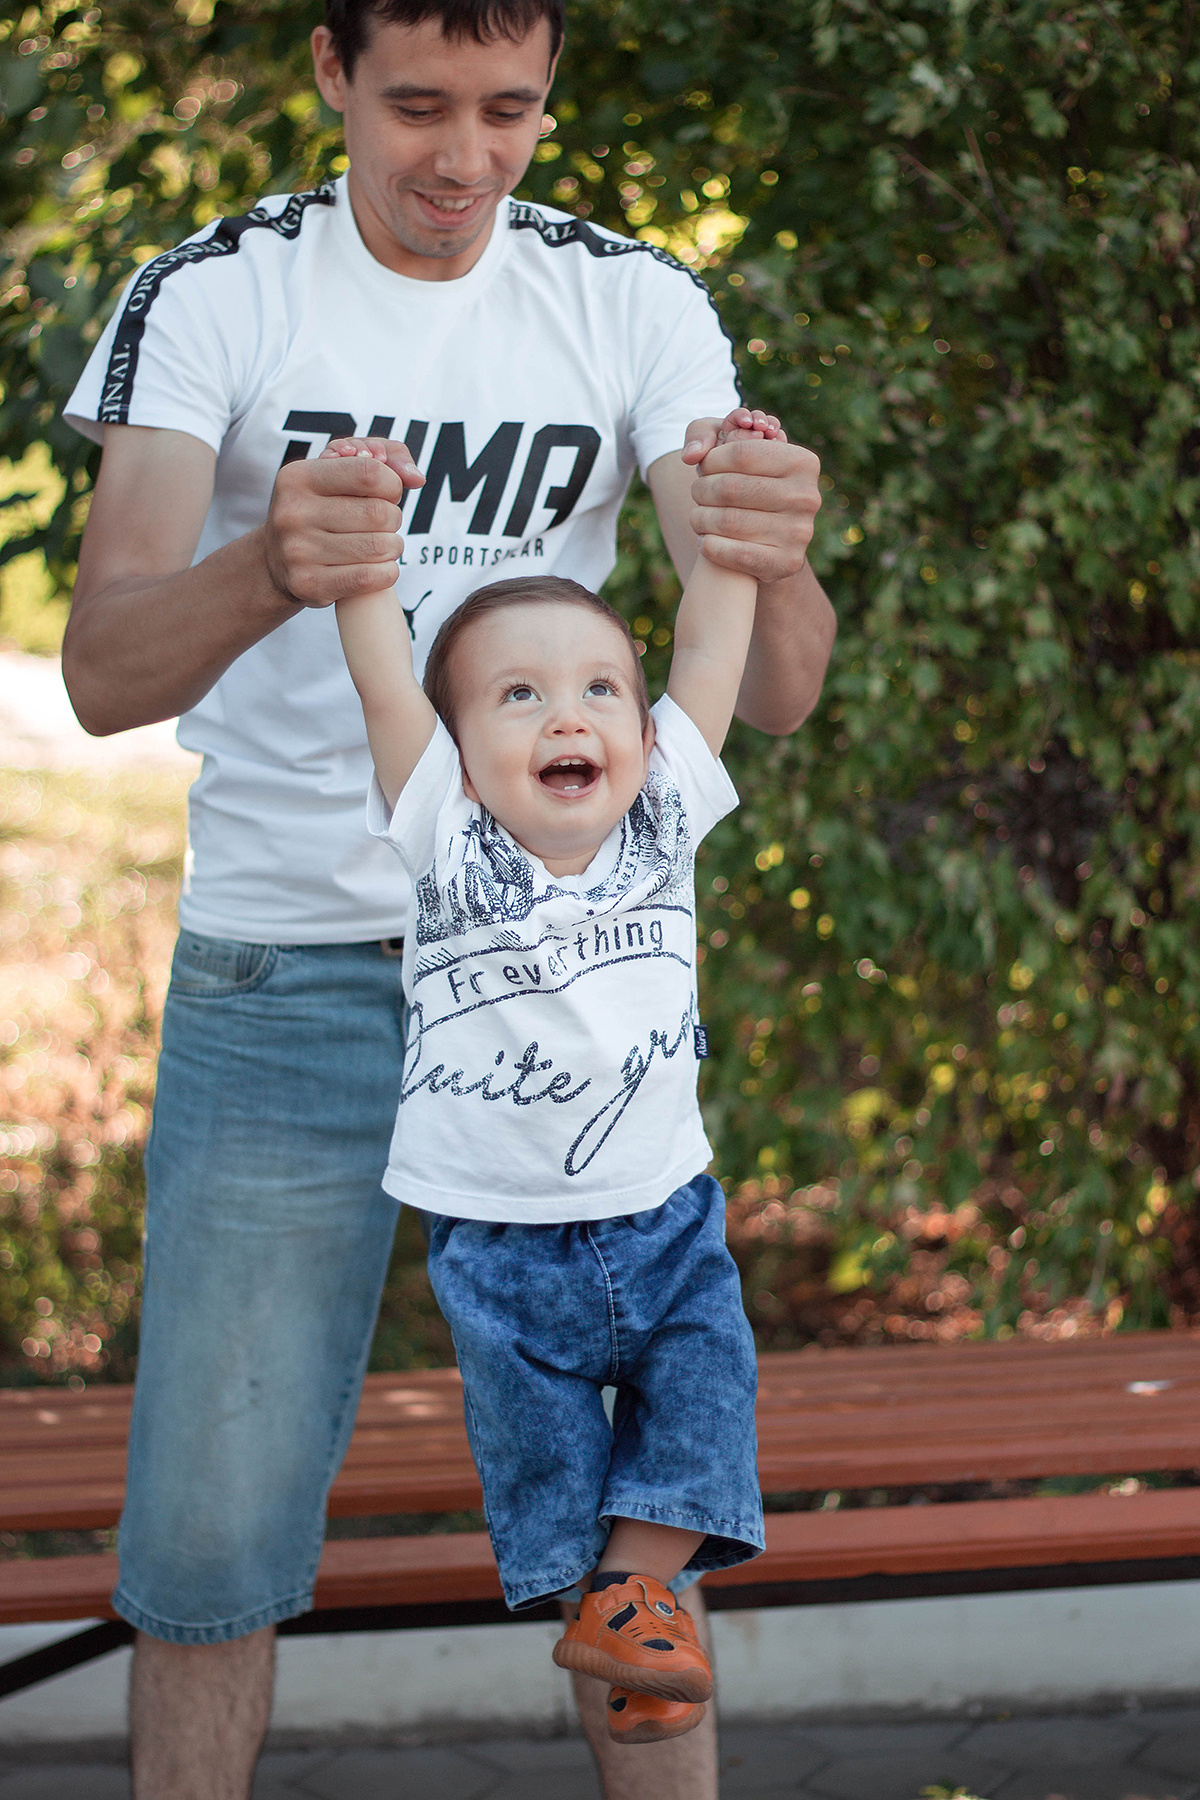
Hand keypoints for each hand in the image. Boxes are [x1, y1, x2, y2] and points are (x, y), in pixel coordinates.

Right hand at [263, 436, 424, 606]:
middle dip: (393, 519)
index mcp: (298, 476)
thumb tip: (417, 478)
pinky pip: (370, 578)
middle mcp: (292, 512)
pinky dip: (387, 573)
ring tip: (381, 545)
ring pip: (379, 547)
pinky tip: (379, 568)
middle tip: (383, 524)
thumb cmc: (321, 508)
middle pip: (379, 513)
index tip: (386, 494)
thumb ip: (385, 455)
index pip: (369, 472)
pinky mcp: (308, 585)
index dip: (392, 484)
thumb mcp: (341, 469)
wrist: (278, 561)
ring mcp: (297, 551)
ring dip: (393, 547)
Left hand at [681, 408, 821, 585]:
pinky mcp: (787, 562)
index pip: (741, 452)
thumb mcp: (731, 450)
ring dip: (700, 518)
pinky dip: (710, 546)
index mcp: (803, 462)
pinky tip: (705, 541)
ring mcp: (800, 532)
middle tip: (696, 493)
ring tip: (698, 517)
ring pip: (727, 521)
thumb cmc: (747, 485)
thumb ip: (704, 434)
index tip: (703, 468)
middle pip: (730, 487)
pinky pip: (736, 553)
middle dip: (702, 490)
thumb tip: (692, 455)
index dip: (712, 461)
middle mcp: (807, 496)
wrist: (772, 542)